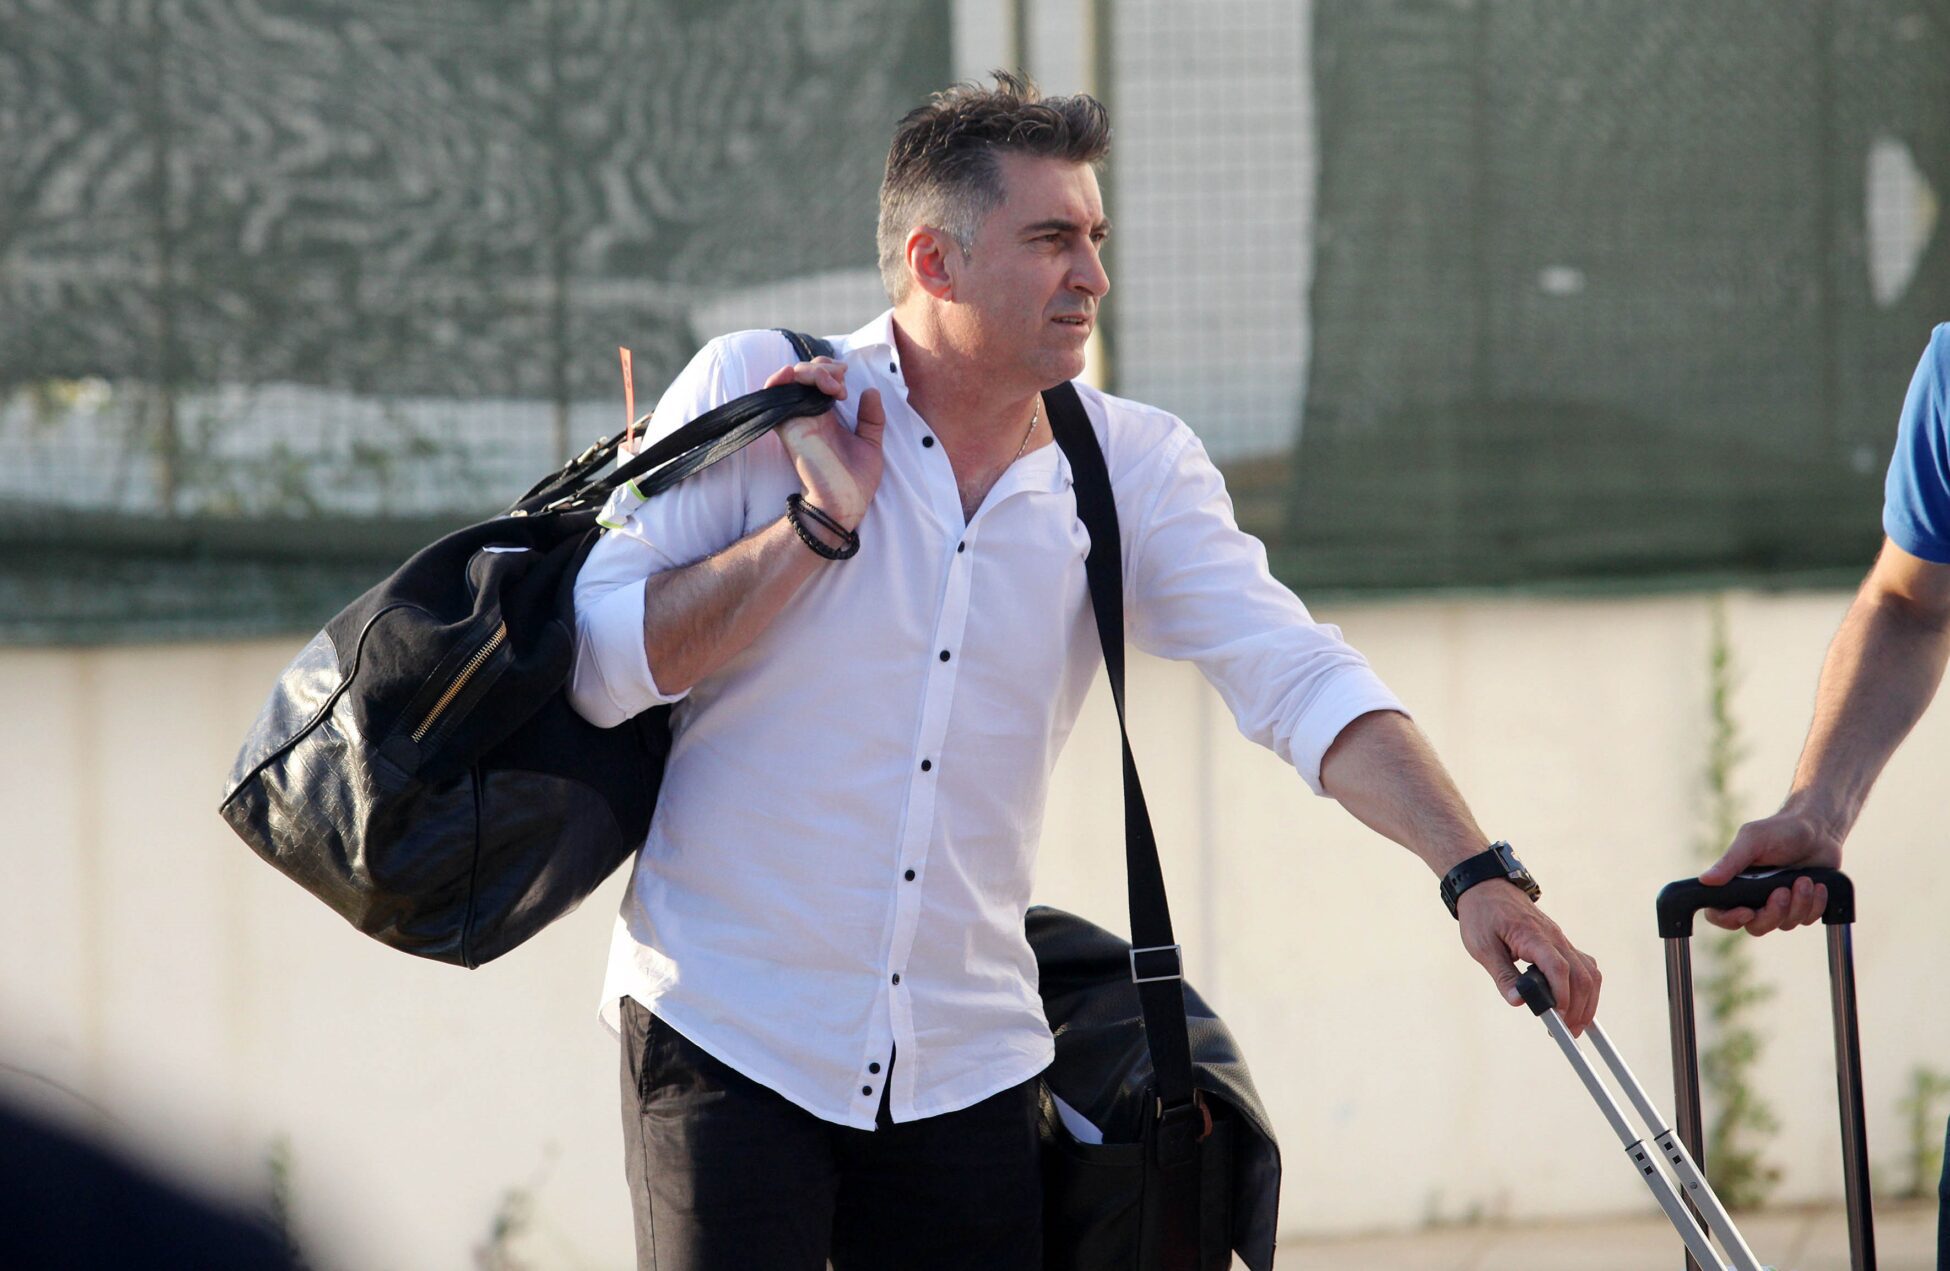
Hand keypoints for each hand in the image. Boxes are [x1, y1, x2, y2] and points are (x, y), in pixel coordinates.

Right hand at [766, 358, 885, 531]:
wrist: (845, 505)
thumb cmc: (856, 482)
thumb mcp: (872, 444)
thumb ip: (872, 418)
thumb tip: (871, 390)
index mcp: (828, 416)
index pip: (820, 379)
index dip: (832, 370)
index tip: (848, 380)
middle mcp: (810, 414)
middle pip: (804, 373)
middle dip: (824, 366)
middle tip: (841, 382)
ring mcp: (797, 419)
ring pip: (790, 378)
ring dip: (811, 371)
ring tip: (832, 384)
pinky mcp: (789, 426)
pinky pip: (773, 396)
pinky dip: (781, 380)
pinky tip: (806, 381)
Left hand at [1457, 882, 1600, 1034]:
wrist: (1487, 888)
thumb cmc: (1482, 916)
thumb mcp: (1482, 947)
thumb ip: (1502, 975)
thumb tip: (1519, 1001)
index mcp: (1533, 936)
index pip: (1558, 968)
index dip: (1562, 996)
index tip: (1556, 1018)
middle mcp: (1554, 937)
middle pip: (1582, 975)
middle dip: (1579, 1008)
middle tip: (1567, 1033)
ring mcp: (1561, 939)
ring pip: (1589, 972)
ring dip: (1587, 1001)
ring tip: (1573, 1025)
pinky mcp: (1561, 943)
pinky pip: (1584, 966)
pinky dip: (1585, 988)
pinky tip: (1575, 1005)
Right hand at [1698, 803, 1843, 934]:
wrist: (1818, 831)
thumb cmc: (1781, 831)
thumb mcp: (1752, 841)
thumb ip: (1730, 862)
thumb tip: (1706, 880)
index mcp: (1735, 884)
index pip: (1719, 914)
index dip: (1729, 919)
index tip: (1747, 911)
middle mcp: (1754, 898)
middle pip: (1756, 926)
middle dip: (1773, 912)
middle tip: (1783, 890)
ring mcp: (1779, 905)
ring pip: (1784, 924)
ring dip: (1799, 903)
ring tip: (1805, 880)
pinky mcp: (1802, 906)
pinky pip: (1806, 919)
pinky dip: (1815, 904)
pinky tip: (1818, 886)